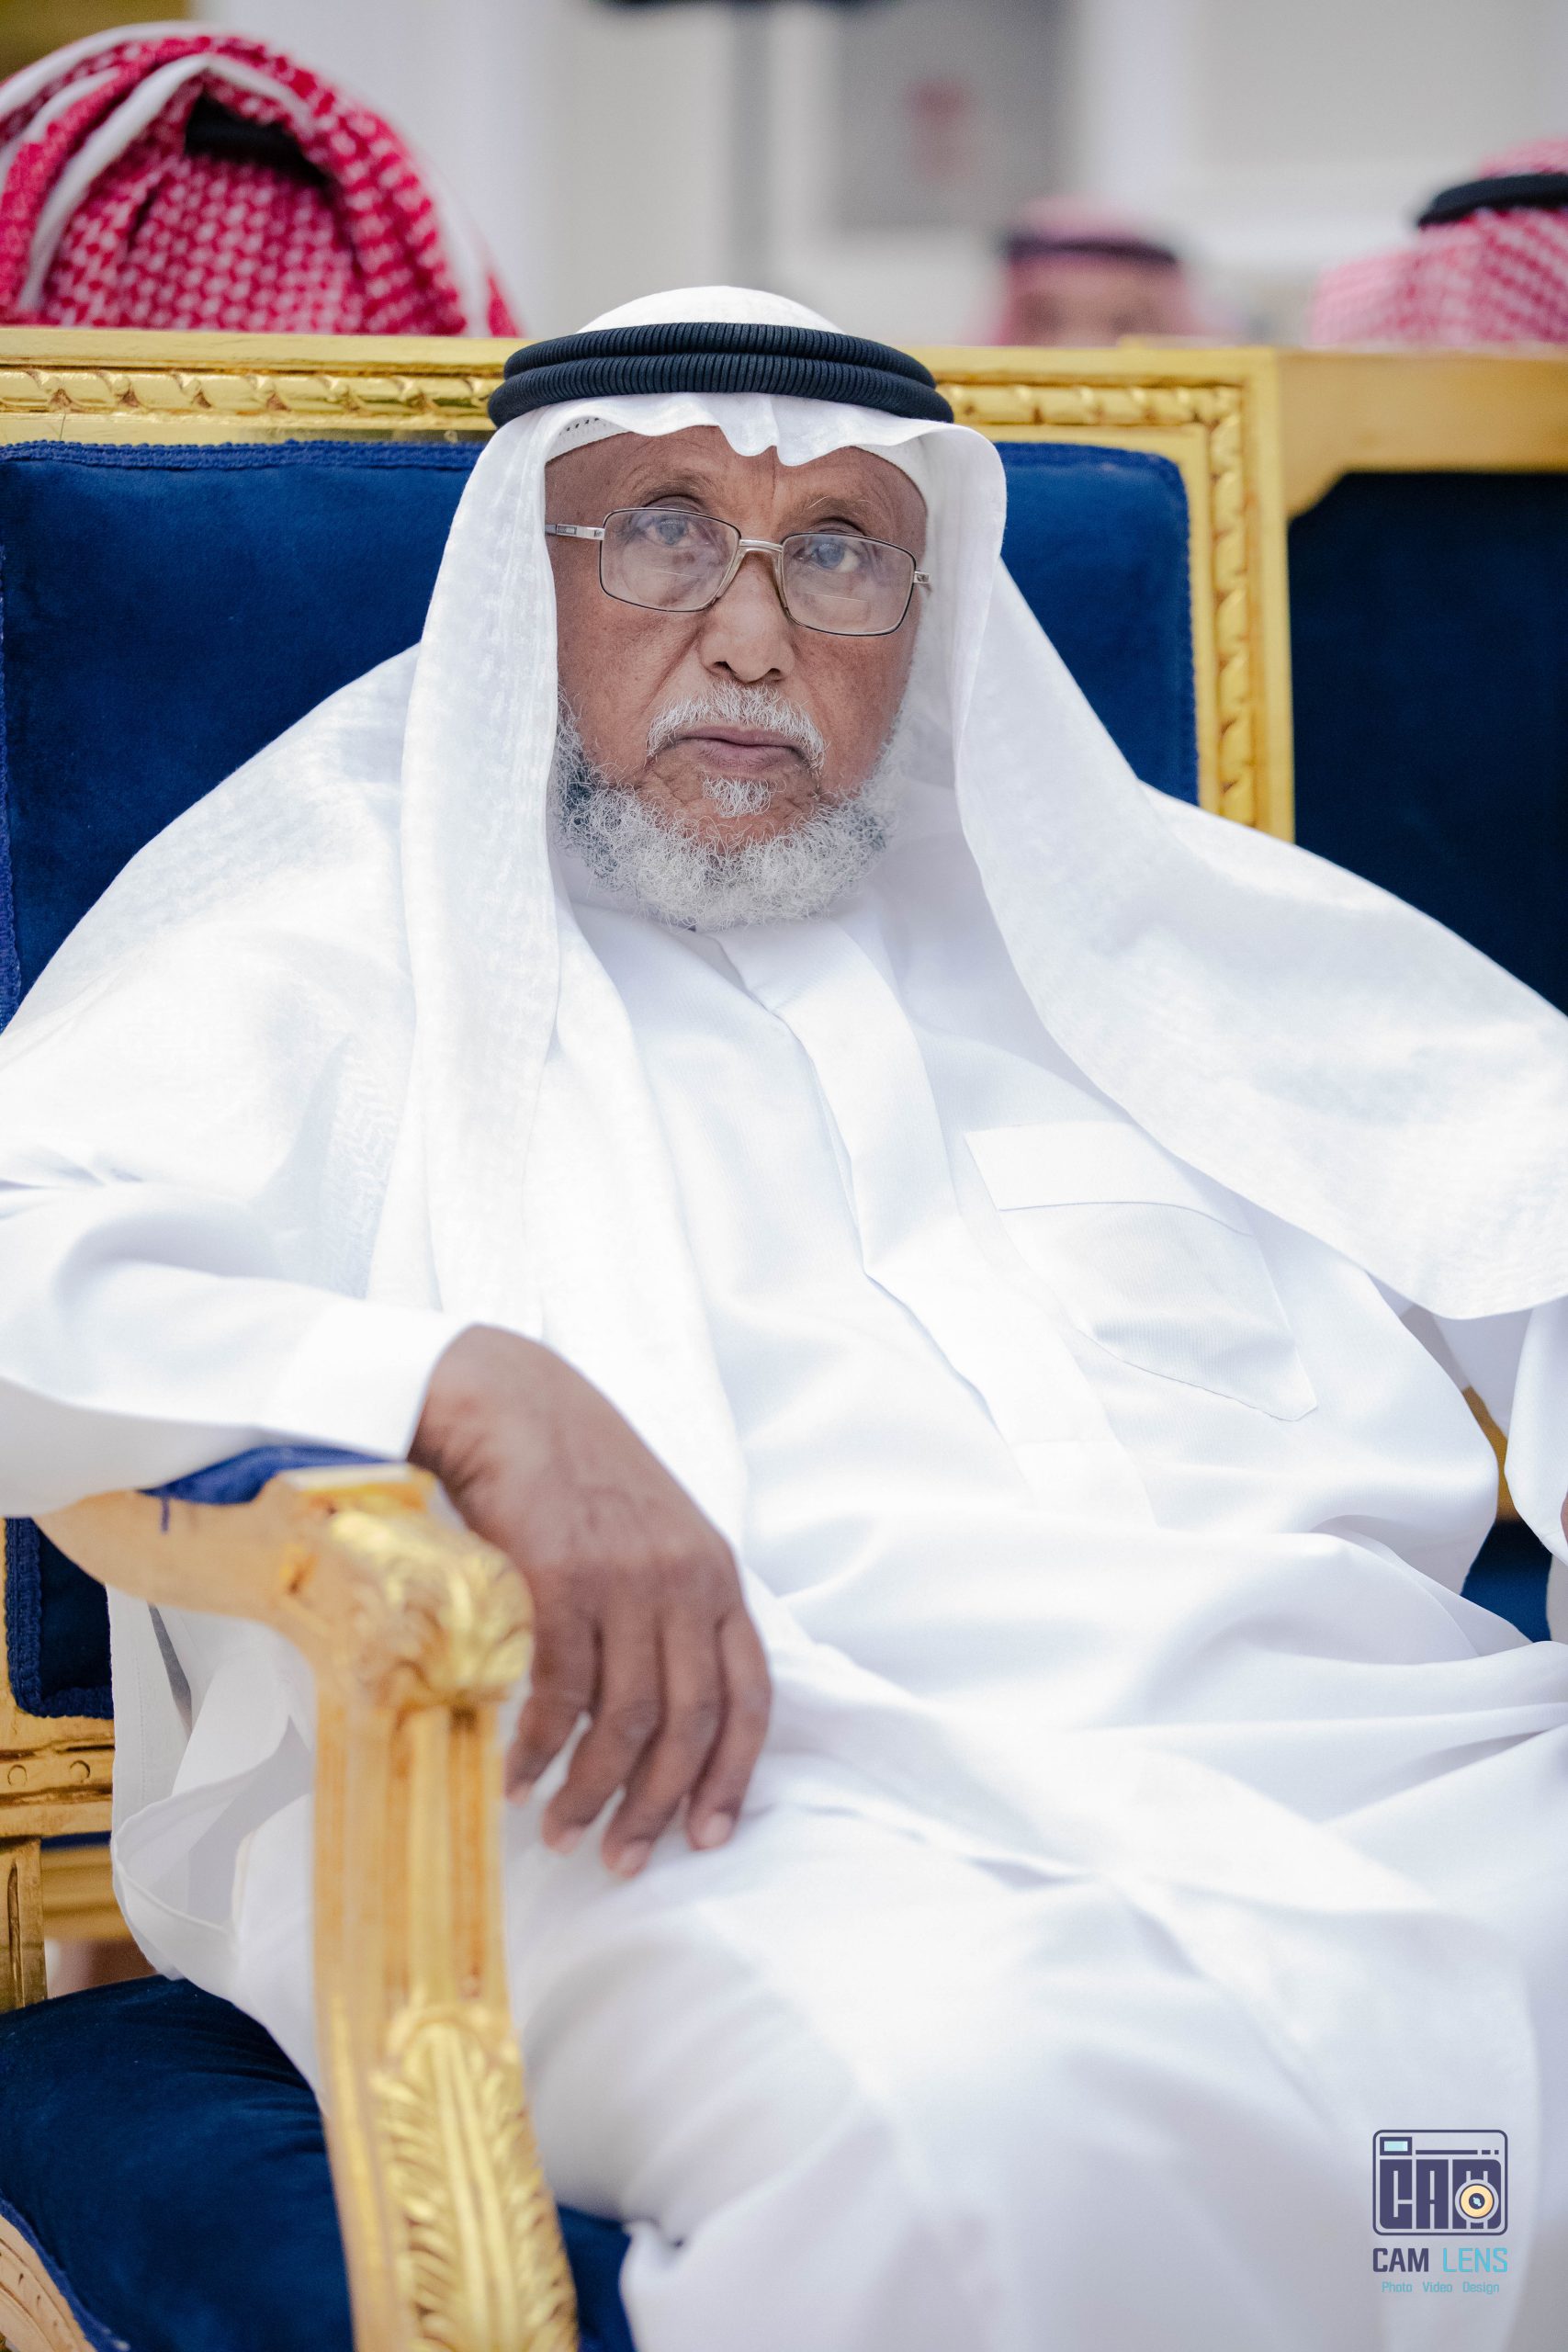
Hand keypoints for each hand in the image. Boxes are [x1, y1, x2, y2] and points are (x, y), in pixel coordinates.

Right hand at [409, 1325, 768, 1876]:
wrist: (509, 1402)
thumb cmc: (575, 1472)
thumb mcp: (654, 1532)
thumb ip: (672, 1605)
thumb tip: (661, 1711)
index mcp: (717, 1575)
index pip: (750, 1696)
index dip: (733, 1776)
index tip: (707, 1837)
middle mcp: (684, 1581)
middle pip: (689, 1724)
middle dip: (655, 1806)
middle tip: (621, 1860)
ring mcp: (627, 1579)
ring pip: (626, 1720)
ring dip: (592, 1792)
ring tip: (560, 1831)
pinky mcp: (563, 1577)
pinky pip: (561, 1692)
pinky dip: (540, 1748)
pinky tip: (517, 1777)